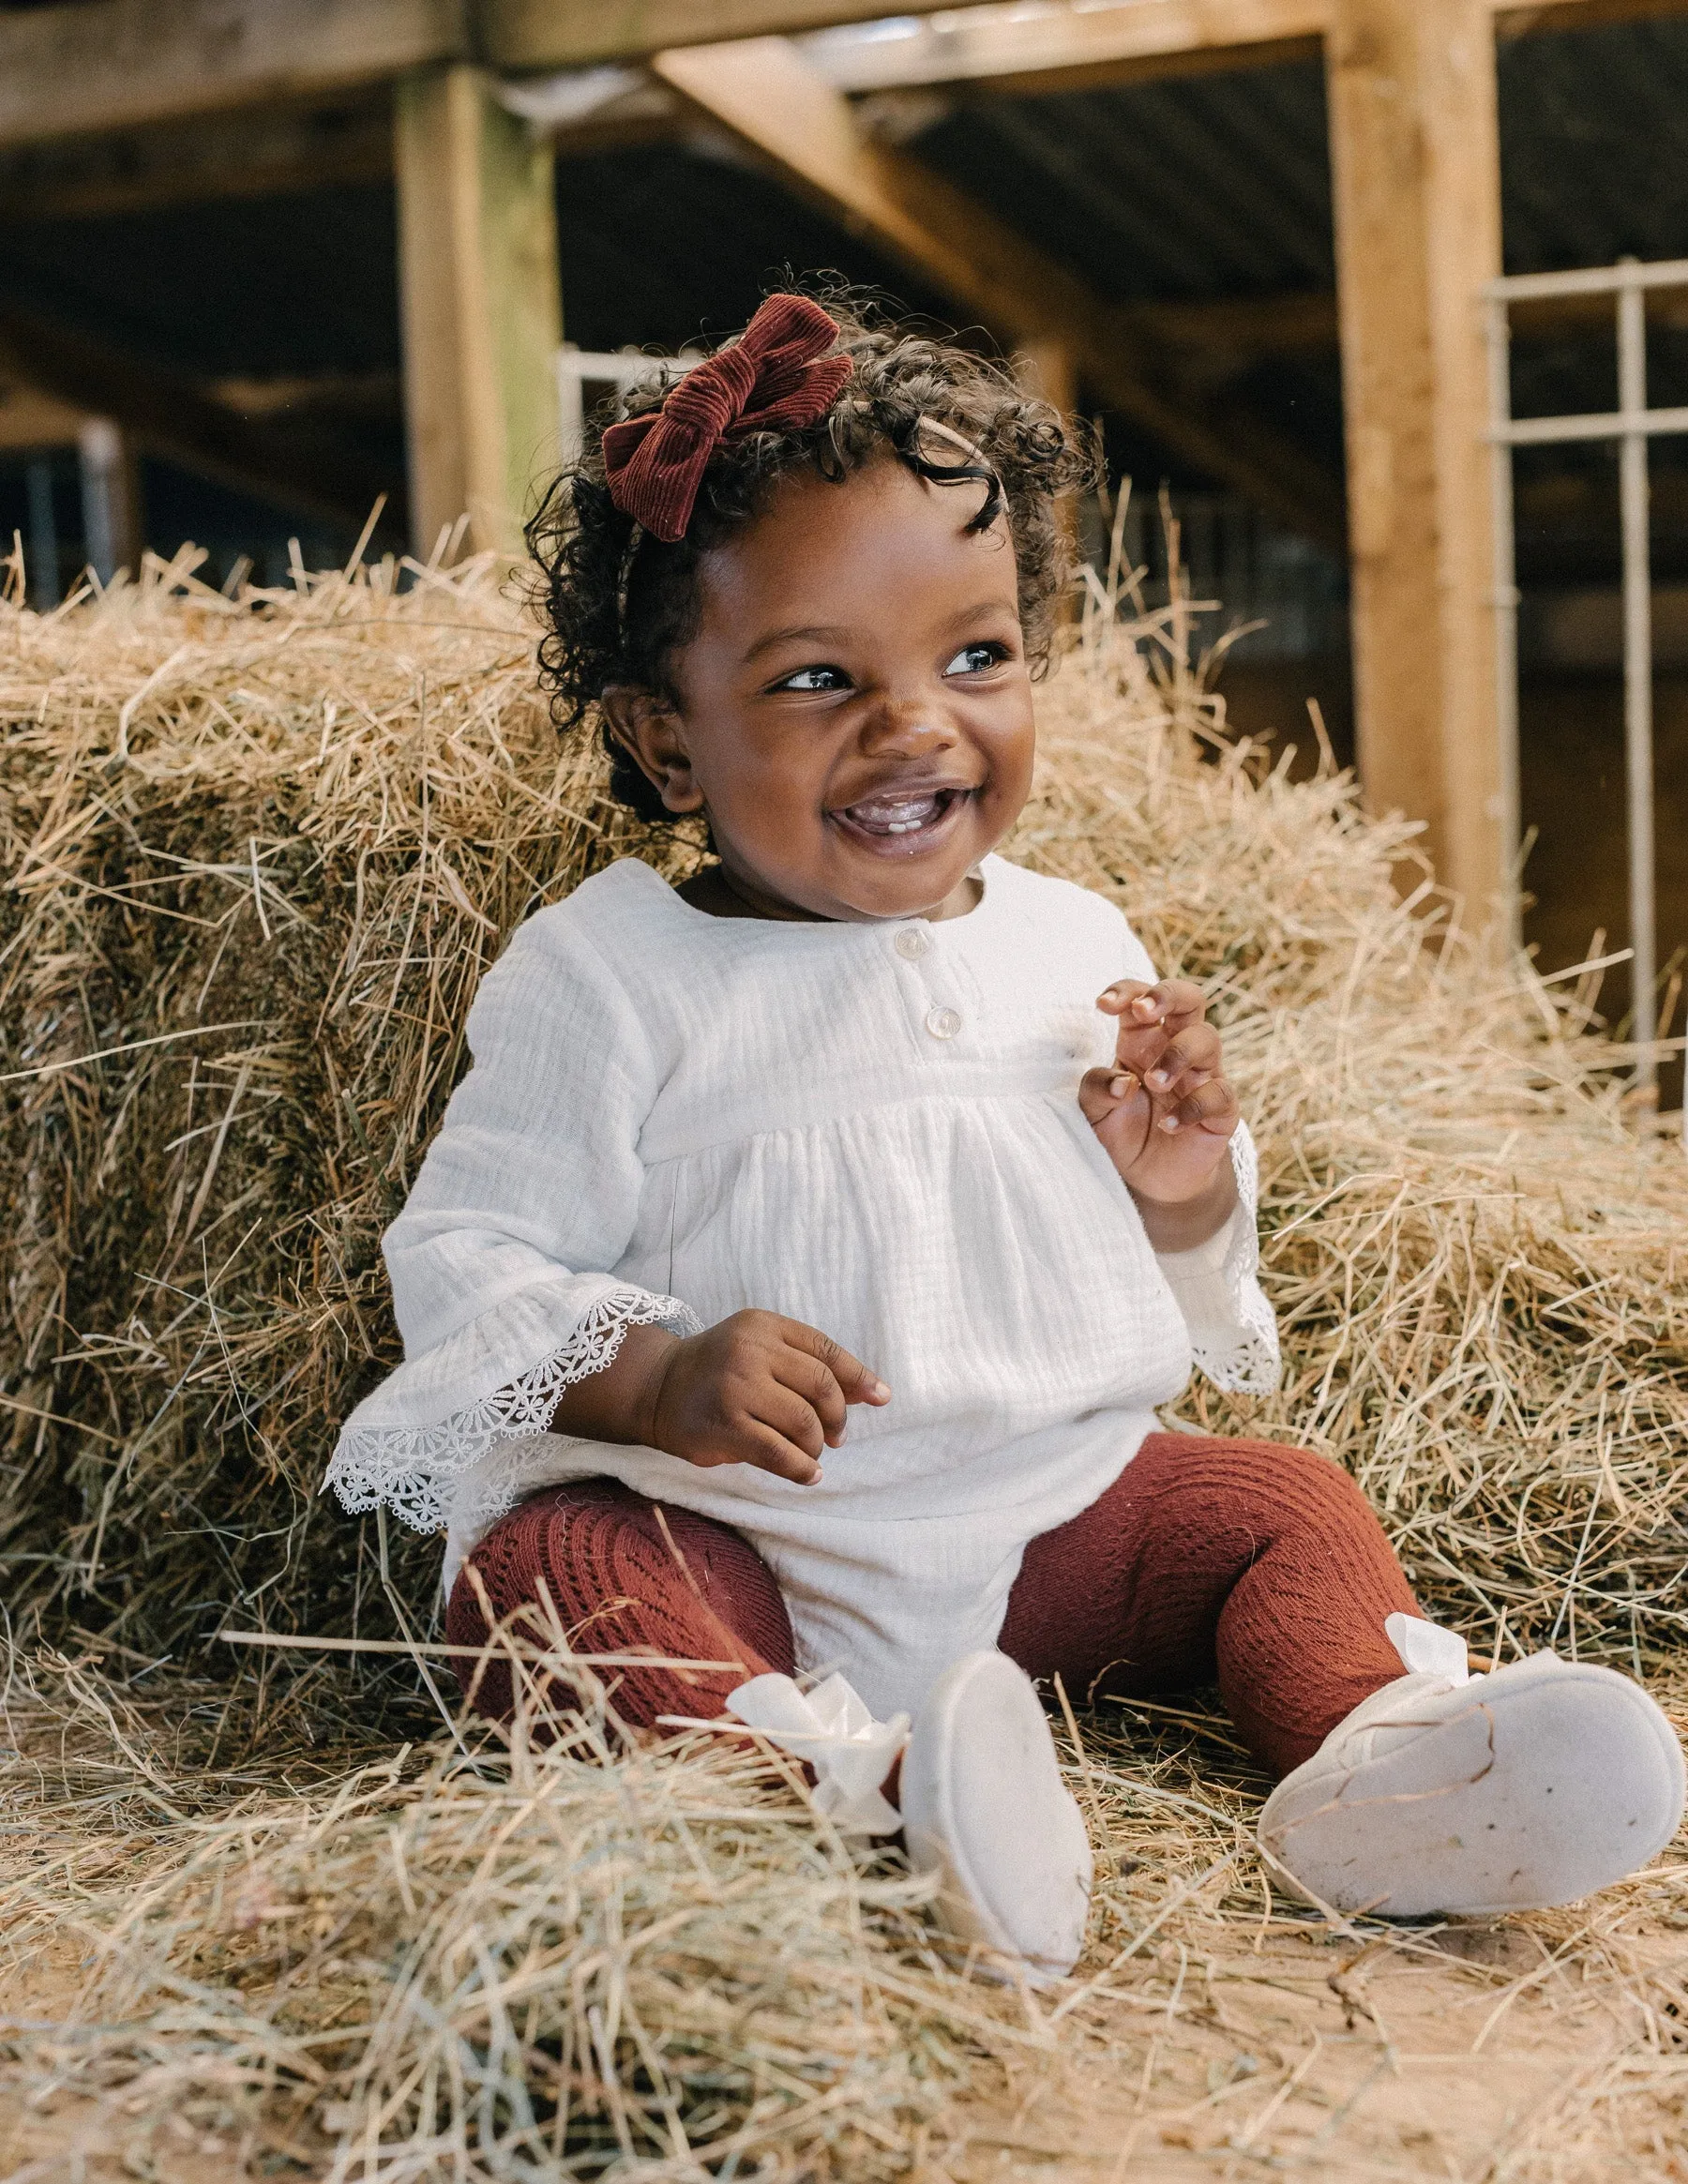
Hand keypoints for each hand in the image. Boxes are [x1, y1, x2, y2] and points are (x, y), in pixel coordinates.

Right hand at [626, 1310, 889, 1485]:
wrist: (656, 1387)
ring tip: (811, 1452)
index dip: (859, 1377)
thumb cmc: (719, 1370)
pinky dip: (802, 1468)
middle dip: (838, 1418)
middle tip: (836, 1437)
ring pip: (804, 1422)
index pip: (826, 1350)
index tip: (880, 1398)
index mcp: (764, 1326)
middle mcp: (750, 1350)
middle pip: (822, 1386)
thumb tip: (870, 1392)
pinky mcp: (725, 1426)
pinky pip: (780, 1452)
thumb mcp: (758, 1348)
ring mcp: (736, 1388)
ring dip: (817, 1444)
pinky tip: (808, 1473)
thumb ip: (806, 1363)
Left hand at [1080, 977, 1238, 1223]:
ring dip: (1178, 1054)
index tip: (1103, 1005)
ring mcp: (1202, 1076)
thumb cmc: (1121, 1132)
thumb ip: (1096, 1089)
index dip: (1125, 991)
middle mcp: (1175, 1048)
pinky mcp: (1221, 1109)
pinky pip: (1219, 1094)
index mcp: (1141, 1040)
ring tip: (1154, 1084)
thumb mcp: (1094, 1112)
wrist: (1148, 1179)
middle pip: (1189, 998)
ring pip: (1207, 1039)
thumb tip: (1124, 1082)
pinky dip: (1193, 1107)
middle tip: (1143, 1011)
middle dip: (1167, 994)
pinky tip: (1168, 1125)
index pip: (1140, 998)